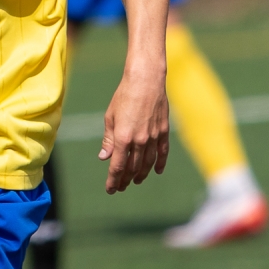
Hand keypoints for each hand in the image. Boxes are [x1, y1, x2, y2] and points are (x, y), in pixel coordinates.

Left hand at [97, 64, 169, 193]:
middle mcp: (139, 140)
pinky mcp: (164, 131)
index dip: (113, 180)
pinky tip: (157, 171)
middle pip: (132, 167)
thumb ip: (108, 139)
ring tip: (136, 181)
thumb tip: (104, 157)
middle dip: (125, 179)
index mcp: (123, 137)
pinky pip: (163, 152)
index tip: (110, 189)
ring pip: (148, 163)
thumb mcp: (110, 117)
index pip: (117, 166)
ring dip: (141, 174)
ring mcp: (153, 137)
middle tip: (121, 187)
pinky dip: (160, 163)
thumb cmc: (124, 95)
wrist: (146, 80)